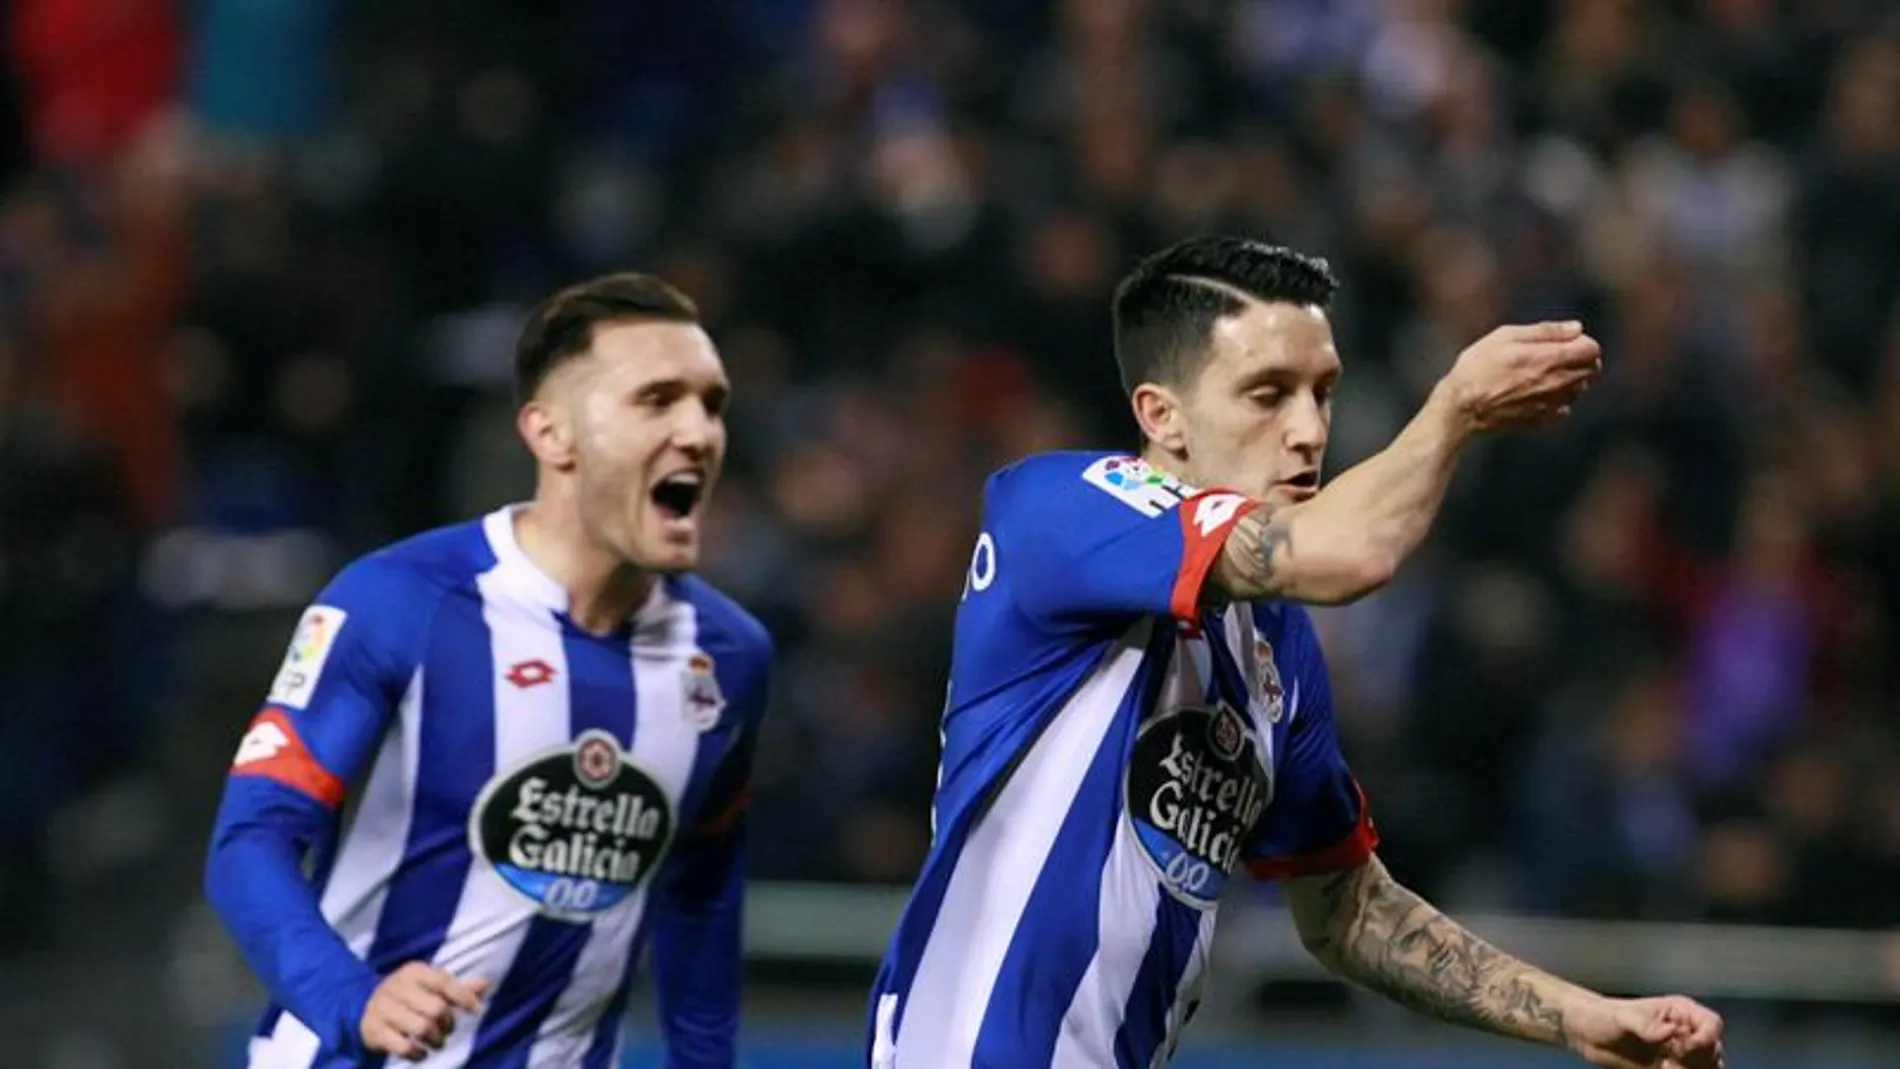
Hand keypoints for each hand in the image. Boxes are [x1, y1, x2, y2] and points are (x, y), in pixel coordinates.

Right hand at [359, 961, 491, 1061]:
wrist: (368, 1007)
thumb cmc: (412, 995)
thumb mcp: (433, 987)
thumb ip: (460, 988)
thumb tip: (487, 984)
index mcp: (413, 972)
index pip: (443, 982)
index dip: (464, 997)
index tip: (477, 1011)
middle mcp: (395, 987)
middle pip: (436, 1009)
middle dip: (448, 1024)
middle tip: (448, 1029)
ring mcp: (381, 1008)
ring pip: (421, 1029)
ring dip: (436, 1041)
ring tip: (437, 1042)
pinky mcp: (373, 1030)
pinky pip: (403, 1047)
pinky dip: (418, 1054)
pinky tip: (421, 1053)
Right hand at [1437, 321, 1602, 431]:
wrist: (1461, 409)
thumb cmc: (1477, 367)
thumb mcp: (1505, 336)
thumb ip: (1545, 331)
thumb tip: (1577, 328)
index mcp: (1550, 359)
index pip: (1592, 349)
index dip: (1581, 342)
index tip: (1563, 342)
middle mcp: (1557, 383)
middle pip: (1592, 370)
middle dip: (1581, 360)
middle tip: (1555, 357)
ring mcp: (1551, 405)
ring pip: (1580, 390)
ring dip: (1570, 381)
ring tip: (1541, 377)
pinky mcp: (1542, 421)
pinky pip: (1564, 410)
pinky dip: (1558, 402)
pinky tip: (1536, 396)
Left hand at [1564, 994, 1725, 1068]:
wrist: (1585, 1035)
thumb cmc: (1603, 1016)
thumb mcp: (1623, 1017)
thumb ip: (1646, 1026)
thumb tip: (1671, 1032)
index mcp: (1680, 1012)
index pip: (1712, 1024)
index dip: (1706, 1038)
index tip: (1684, 1047)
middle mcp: (1685, 1034)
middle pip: (1714, 1052)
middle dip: (1697, 1061)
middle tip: (1667, 1062)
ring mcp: (1678, 1055)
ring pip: (1707, 1068)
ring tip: (1663, 1068)